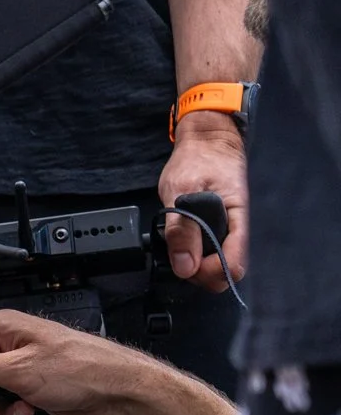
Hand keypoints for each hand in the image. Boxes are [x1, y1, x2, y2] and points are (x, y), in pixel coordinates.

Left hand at [160, 113, 247, 290]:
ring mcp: (228, 230)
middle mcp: (236, 229)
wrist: (205, 142)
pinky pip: (209, 252)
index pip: (234, 266)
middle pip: (225, 271)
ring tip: (179, 242)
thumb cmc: (196, 160)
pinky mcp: (217, 229)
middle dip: (200, 271)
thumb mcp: (180, 191)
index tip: (187, 265)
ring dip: (195, 262)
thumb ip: (183, 229)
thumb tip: (185, 266)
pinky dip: (193, 253)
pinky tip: (183, 239)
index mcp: (237, 220)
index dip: (209, 272)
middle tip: (177, 254)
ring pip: (216, 264)